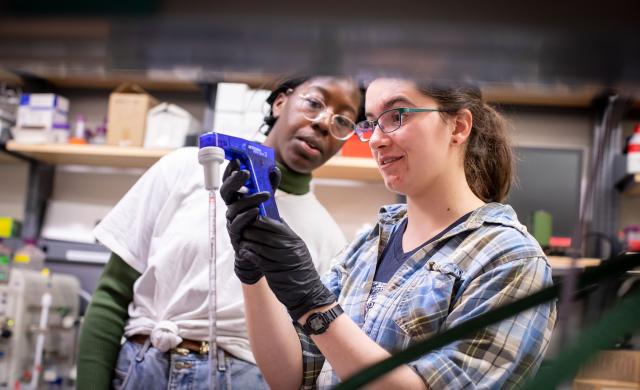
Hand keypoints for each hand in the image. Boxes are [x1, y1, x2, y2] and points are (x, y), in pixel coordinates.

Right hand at [220, 159, 279, 283]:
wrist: (262, 247)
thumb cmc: (261, 220)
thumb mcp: (267, 200)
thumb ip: (269, 184)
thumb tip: (274, 169)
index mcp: (236, 197)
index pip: (229, 181)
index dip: (230, 171)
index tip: (236, 160)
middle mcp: (231, 208)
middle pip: (226, 191)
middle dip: (234, 181)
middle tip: (245, 172)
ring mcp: (232, 221)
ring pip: (235, 207)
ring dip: (250, 199)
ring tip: (265, 194)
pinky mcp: (236, 235)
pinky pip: (238, 224)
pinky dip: (247, 216)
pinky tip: (256, 211)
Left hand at [238, 216, 335, 320]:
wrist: (307, 293)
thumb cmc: (301, 270)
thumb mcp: (299, 249)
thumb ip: (287, 235)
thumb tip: (276, 219)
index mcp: (294, 241)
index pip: (273, 224)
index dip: (260, 220)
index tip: (253, 219)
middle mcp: (288, 248)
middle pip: (263, 233)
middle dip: (250, 230)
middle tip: (244, 230)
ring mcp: (280, 259)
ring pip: (257, 245)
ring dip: (247, 242)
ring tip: (242, 242)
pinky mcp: (272, 270)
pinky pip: (256, 258)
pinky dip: (248, 253)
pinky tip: (244, 252)